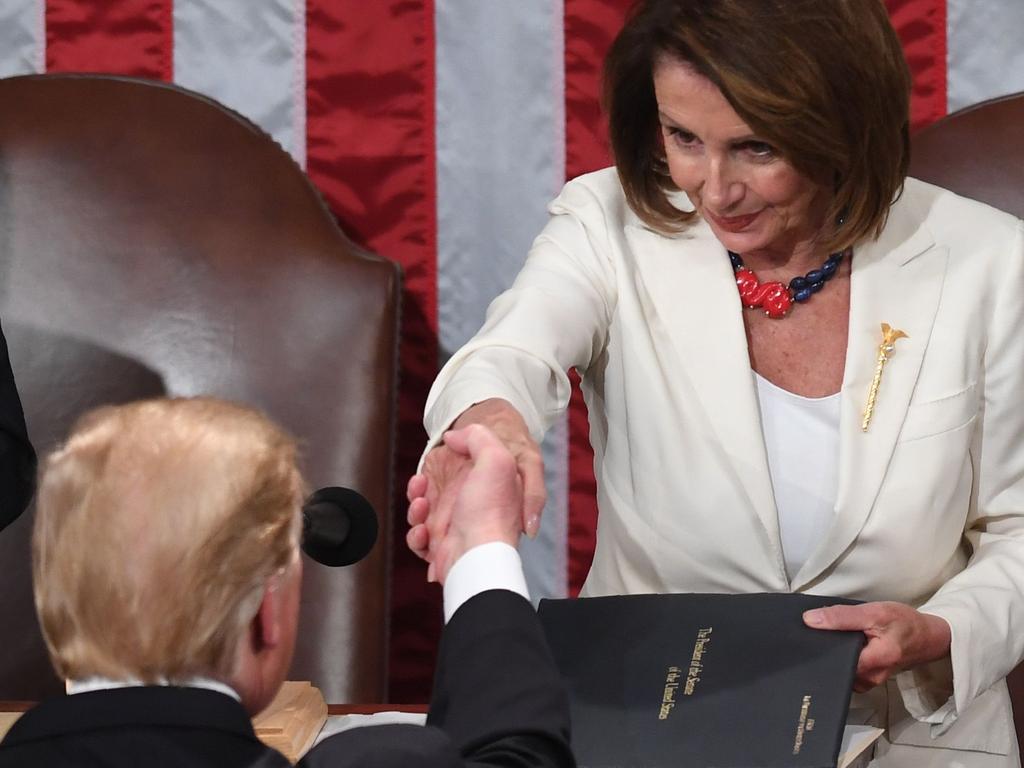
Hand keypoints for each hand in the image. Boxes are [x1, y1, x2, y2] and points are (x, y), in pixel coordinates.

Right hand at [408, 399, 544, 569]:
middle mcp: (472, 507)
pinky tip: (421, 530)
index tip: (437, 459)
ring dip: (415, 508)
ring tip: (421, 506)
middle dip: (422, 486)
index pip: (462, 467)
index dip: (446, 461)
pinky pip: (420, 539)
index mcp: (486, 485)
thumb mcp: (496, 458)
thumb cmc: (490, 511)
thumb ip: (476, 437)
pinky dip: (415, 535)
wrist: (477, 556)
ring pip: (424, 514)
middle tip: (420, 484)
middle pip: (438, 490)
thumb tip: (453, 436)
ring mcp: (456, 528)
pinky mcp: (442, 549)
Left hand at [803, 601, 951, 691]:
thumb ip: (842, 616)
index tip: (806, 636)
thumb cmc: (905, 623)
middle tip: (812, 634)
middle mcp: (870, 678)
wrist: (928, 636)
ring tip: (825, 637)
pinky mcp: (867, 678)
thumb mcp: (875, 612)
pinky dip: (840, 657)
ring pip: (839, 670)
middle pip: (835, 668)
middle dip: (823, 651)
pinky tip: (837, 645)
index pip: (835, 662)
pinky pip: (846, 670)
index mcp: (874, 661)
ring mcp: (868, 681)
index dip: (819, 648)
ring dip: (832, 654)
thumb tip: (810, 620)